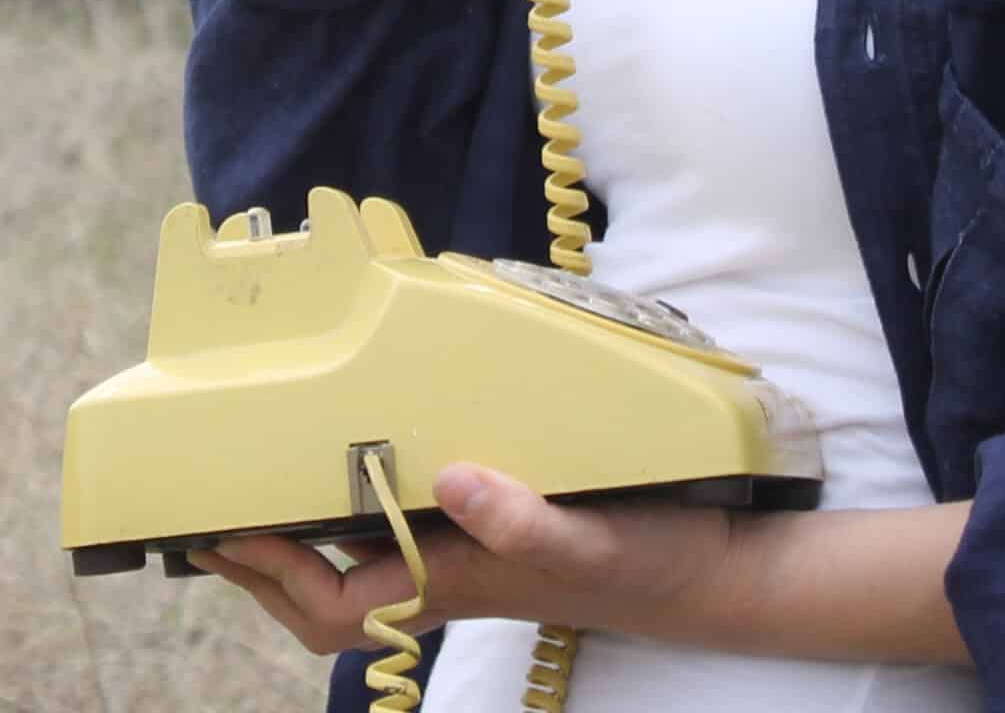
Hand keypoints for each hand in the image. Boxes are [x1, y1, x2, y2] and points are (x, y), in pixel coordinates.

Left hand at [190, 465, 737, 655]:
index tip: (226, 533)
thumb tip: (450, 480)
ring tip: (272, 498)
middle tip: (221, 525)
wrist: (715, 571)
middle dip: (270, 574)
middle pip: (337, 601)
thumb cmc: (651, 561)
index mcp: (461, 579)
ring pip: (371, 569)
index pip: (340, 603)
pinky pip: (418, 531)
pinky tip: (381, 468)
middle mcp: (457, 572)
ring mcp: (480, 555)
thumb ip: (523, 518)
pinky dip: (377, 508)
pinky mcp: (508, 526)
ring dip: (313, 546)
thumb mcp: (589, 539)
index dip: (275, 575)